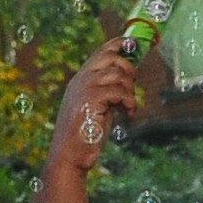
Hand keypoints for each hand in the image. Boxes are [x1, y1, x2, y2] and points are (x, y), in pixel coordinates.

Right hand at [45, 35, 156, 187]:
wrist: (68, 157)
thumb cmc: (84, 137)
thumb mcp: (97, 109)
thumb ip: (107, 94)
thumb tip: (126, 83)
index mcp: (81, 80)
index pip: (101, 52)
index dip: (119, 45)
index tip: (134, 46)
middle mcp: (81, 80)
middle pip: (110, 56)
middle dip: (128, 66)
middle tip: (134, 83)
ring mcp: (84, 89)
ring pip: (117, 73)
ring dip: (129, 89)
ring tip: (129, 106)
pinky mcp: (90, 100)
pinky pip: (119, 91)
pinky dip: (129, 102)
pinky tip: (129, 114)